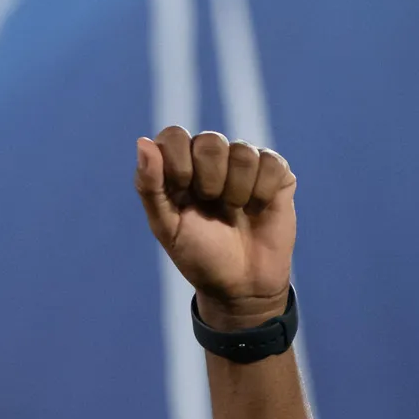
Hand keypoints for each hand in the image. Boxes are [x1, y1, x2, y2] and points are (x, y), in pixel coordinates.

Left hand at [135, 127, 295, 329]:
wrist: (240, 282)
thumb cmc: (197, 254)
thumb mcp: (165, 225)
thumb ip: (150, 186)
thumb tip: (142, 141)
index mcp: (178, 168)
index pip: (174, 135)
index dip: (178, 162)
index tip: (183, 191)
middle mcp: (211, 161)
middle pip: (209, 140)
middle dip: (209, 179)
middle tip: (211, 205)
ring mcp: (245, 164)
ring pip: (242, 151)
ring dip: (236, 190)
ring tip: (234, 211)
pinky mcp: (276, 172)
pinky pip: (271, 162)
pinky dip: (261, 192)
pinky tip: (256, 210)